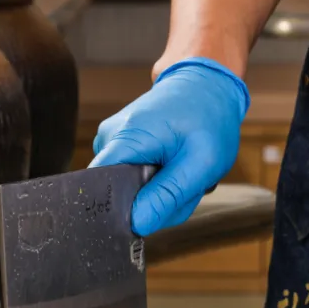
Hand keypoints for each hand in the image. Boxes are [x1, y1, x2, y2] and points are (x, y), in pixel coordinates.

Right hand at [90, 57, 249, 236]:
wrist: (207, 83)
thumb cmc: (209, 118)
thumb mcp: (199, 164)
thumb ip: (167, 196)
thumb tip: (138, 223)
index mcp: (125, 138)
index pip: (99, 189)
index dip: (122, 210)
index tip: (154, 208)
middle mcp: (109, 137)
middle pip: (118, 194)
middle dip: (155, 201)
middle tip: (185, 186)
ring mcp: (112, 138)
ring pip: (129, 189)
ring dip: (161, 191)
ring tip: (182, 171)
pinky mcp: (120, 143)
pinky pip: (133, 177)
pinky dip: (158, 180)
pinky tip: (173, 166)